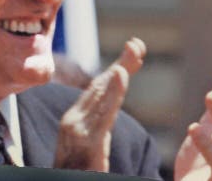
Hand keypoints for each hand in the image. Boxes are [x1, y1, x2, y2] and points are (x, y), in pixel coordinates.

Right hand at [54, 37, 145, 170]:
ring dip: (117, 75)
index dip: (117, 70)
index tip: (136, 49)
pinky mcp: (85, 142)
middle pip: (101, 88)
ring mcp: (77, 130)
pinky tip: (120, 77)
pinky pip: (102, 116)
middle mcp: (73, 120)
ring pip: (101, 99)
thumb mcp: (91, 146)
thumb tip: (110, 106)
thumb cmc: (78, 171)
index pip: (99, 90)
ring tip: (130, 56)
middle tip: (137, 44)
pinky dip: (111, 94)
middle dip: (121, 65)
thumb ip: (101, 124)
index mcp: (75, 119)